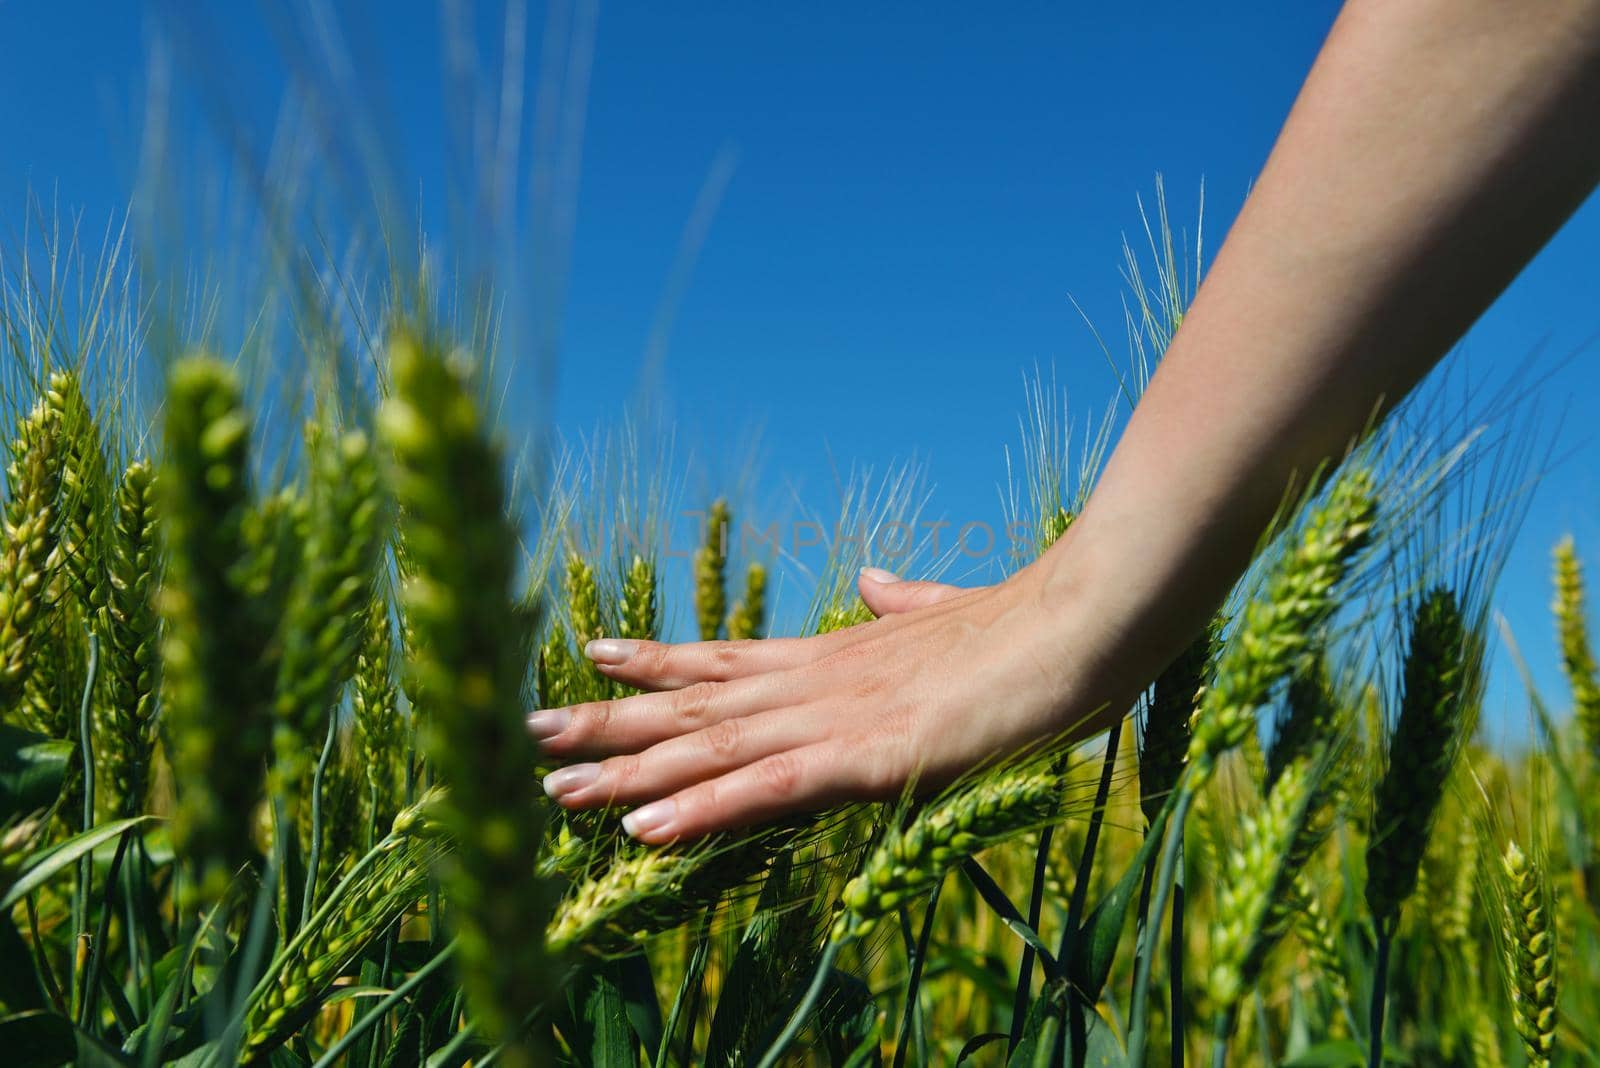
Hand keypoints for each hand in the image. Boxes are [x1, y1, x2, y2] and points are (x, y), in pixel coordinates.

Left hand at [530, 565, 1109, 842]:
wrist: (1080, 621)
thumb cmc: (1028, 626)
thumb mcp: (952, 614)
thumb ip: (906, 602)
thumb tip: (877, 579)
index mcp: (835, 655)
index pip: (725, 660)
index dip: (657, 663)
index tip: (595, 656)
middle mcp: (814, 682)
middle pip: (693, 705)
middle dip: (609, 722)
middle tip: (530, 729)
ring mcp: (833, 718)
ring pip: (708, 748)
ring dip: (628, 773)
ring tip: (552, 783)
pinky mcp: (866, 758)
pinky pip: (764, 792)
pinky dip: (699, 812)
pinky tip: (642, 835)